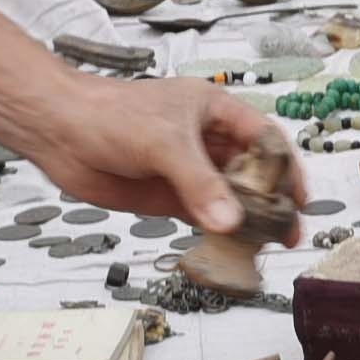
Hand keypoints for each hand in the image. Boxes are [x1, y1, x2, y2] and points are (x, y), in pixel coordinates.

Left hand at [5, 78, 302, 231]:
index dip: (285, 166)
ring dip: (248, 221)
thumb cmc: (109, 115)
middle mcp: (205, 141)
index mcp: (214, 111)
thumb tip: (230, 221)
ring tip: (267, 246)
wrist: (60, 132)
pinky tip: (232, 248)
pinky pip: (204, 217)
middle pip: (252, 173)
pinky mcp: (169, 198)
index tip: (299, 196)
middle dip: (271, 201)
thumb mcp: (164, 142)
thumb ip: (199, 183)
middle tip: (288, 230)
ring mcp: (188, 171)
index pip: (264, 138)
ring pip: (230, 199)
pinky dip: (219, 233)